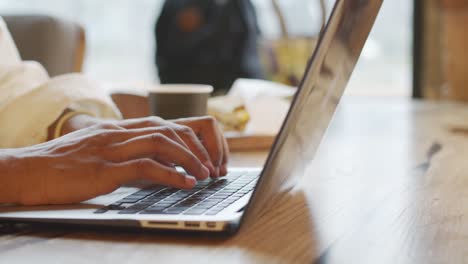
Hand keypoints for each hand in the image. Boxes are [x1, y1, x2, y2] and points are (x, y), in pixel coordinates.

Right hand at [62, 115, 228, 177]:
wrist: (27, 170)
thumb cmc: (62, 164)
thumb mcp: (99, 151)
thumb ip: (126, 151)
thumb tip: (158, 164)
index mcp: (119, 129)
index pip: (164, 123)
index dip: (190, 137)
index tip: (203, 155)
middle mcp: (119, 133)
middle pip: (169, 129)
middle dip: (197, 146)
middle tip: (211, 166)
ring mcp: (111, 149)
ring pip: (162, 142)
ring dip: (190, 158)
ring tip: (205, 174)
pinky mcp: (104, 168)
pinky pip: (146, 166)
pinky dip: (171, 174)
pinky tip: (185, 183)